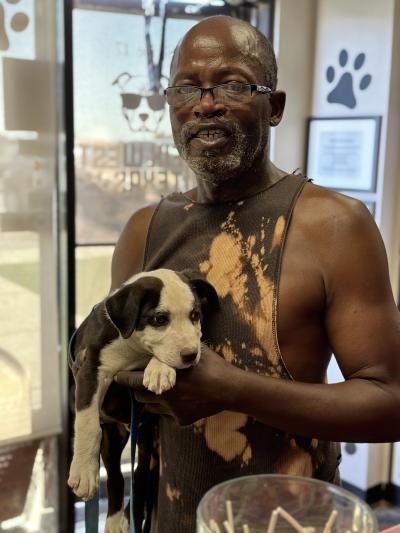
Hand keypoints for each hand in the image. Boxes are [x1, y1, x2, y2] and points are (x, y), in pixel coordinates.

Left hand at [114, 344, 236, 424]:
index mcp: (164, 378)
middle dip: (139, 390)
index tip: (118, 376)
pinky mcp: (181, 420)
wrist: (230, 388)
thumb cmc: (212, 366)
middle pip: (140, 396)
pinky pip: (167, 415)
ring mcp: (173, 411)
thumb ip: (178, 350)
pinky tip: (182, 400)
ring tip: (163, 391)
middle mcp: (165, 396)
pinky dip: (169, 409)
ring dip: (154, 400)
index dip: (124, 379)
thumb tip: (172, 339)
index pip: (132, 381)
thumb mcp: (193, 353)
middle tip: (143, 383)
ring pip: (152, 407)